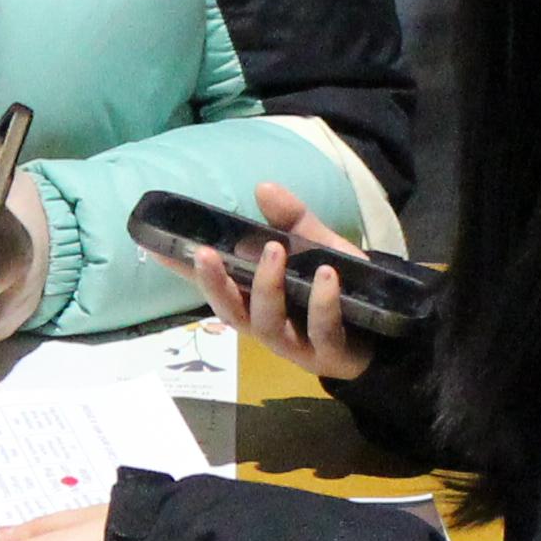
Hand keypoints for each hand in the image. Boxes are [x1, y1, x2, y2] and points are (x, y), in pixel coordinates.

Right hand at [174, 181, 379, 384]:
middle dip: (213, 283)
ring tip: (275, 249)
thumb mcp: (318, 248)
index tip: (154, 247)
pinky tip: (327, 276)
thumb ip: (292, 221)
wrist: (386, 336)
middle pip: (228, 311)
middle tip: (204, 252)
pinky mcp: (328, 354)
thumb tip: (263, 186)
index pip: (212, 284)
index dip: (181, 269)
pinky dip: (323, 302)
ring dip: (267, 285)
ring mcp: (294, 344)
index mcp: (254, 301)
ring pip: (267, 323)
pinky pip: (321, 330)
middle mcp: (264, 325)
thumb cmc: (339, 292)